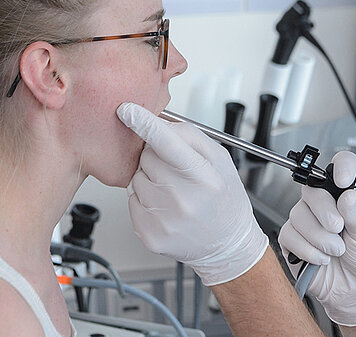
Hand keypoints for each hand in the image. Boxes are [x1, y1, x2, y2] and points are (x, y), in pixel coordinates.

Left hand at [117, 103, 267, 285]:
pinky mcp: (149, 234)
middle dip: (156, 157)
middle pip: (148, 158)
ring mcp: (164, 220)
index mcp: (205, 178)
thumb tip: (158, 124)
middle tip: (177, 172)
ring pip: (137, 179)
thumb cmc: (224, 199)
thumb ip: (191, 136)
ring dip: (150, 179)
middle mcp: (184, 200)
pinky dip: (144, 200)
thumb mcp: (221, 161)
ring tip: (174, 192)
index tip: (128, 111)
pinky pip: (132, 201)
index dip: (145, 124)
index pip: (168, 143)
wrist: (227, 244)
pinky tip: (165, 207)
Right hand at [278, 151, 355, 326]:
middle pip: (312, 191)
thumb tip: (347, 195)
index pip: (341, 165)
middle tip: (339, 229)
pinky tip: (322, 258)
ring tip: (336, 251)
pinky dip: (309, 250)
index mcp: (346, 195)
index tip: (344, 180)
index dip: (341, 167)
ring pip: (299, 215)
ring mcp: (307, 220)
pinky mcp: (292, 239)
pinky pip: (290, 235)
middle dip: (326, 213)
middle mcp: (324, 204)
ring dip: (320, 238)